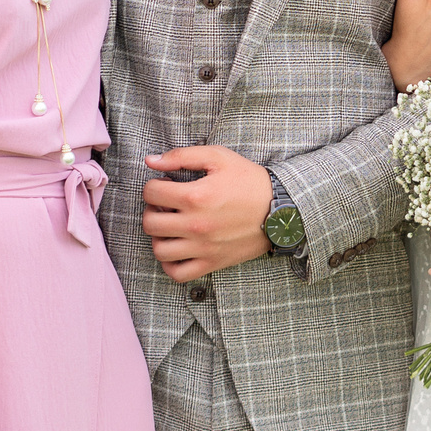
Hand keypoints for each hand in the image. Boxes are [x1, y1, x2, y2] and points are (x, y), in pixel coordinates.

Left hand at [142, 145, 273, 280]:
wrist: (280, 210)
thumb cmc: (249, 181)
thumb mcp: (218, 157)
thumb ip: (181, 156)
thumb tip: (150, 160)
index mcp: (196, 196)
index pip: (151, 193)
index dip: (154, 185)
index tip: (166, 185)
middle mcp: (196, 225)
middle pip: (150, 223)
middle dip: (152, 210)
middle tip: (165, 205)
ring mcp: (203, 247)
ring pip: (159, 250)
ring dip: (158, 237)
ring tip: (170, 226)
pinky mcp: (212, 263)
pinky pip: (177, 273)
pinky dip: (169, 264)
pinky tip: (176, 248)